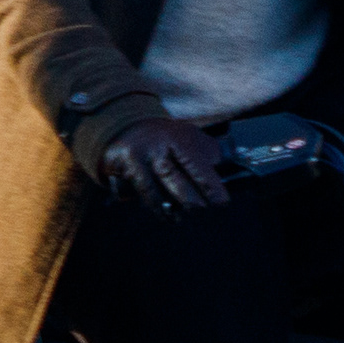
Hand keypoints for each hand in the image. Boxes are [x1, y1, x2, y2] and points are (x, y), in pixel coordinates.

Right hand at [100, 116, 229, 209]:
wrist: (126, 125)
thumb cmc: (167, 138)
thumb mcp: (189, 135)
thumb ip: (209, 152)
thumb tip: (225, 172)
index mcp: (176, 137)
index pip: (196, 166)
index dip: (210, 187)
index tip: (221, 202)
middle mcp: (154, 146)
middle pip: (175, 183)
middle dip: (192, 202)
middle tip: (200, 209)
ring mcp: (135, 157)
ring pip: (155, 195)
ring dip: (171, 210)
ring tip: (180, 216)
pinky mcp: (118, 167)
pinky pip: (135, 194)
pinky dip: (151, 206)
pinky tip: (162, 212)